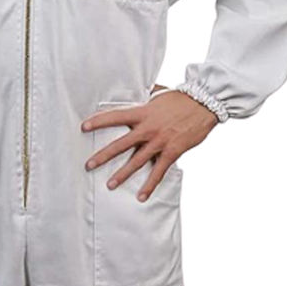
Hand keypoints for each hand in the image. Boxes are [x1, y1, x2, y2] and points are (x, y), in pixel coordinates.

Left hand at [80, 89, 218, 201]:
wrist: (203, 103)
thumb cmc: (181, 97)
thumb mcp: (159, 93)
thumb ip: (146, 95)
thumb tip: (138, 89)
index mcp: (142, 112)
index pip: (115, 116)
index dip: (98, 121)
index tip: (83, 127)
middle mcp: (147, 128)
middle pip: (121, 144)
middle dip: (103, 155)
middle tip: (89, 165)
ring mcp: (159, 141)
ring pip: (136, 161)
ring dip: (122, 174)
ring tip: (109, 184)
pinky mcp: (172, 152)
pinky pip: (158, 172)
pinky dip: (150, 185)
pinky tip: (141, 196)